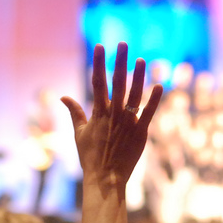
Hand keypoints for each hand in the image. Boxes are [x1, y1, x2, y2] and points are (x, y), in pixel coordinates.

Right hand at [62, 43, 162, 185]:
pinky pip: (149, 113)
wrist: (106, 179)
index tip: (100, 46)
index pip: (97, 82)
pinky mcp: (141, 133)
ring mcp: (128, 123)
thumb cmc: (90, 157)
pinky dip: (154, 100)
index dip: (98, 62)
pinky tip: (159, 85)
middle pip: (117, 83)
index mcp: (97, 113)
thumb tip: (63, 97)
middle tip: (123, 44)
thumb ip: (74, 113)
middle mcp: (113, 114)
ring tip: (141, 59)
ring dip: (138, 76)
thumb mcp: (78, 133)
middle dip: (119, 62)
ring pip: (134, 94)